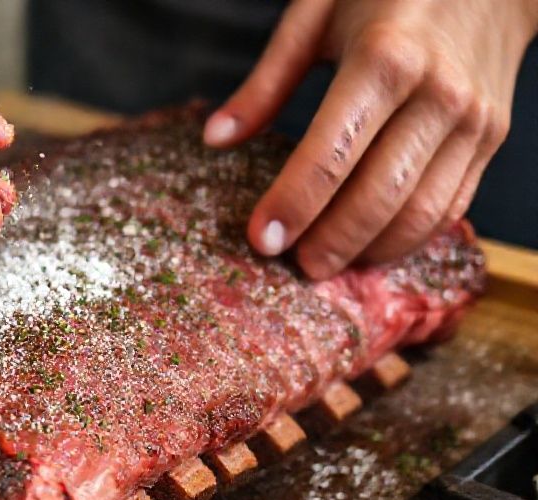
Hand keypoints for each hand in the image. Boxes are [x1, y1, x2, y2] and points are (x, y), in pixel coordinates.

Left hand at [204, 0, 537, 277]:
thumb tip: (216, 138)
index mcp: (384, 59)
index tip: (261, 240)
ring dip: (370, 251)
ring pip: (421, 213)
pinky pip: (452, 206)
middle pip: (379, 195)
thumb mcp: (316, 14)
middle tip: (294, 267)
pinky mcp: (491, 139)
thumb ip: (266, 82)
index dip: (294, 204)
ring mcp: (473, 121)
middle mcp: (436, 94)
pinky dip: (410, 238)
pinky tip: (370, 246)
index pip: (332, 153)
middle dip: (331, 242)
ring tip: (328, 263)